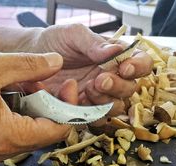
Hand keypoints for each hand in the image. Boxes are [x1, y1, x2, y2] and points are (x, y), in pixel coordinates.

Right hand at [0, 51, 77, 161]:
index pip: (58, 130)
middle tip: (41, 81)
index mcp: (9, 136)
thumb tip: (56, 61)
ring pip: (29, 129)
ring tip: (22, 83)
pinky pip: (14, 129)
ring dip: (32, 106)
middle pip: (45, 130)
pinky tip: (8, 94)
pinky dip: (17, 111)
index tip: (69, 88)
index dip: (69, 108)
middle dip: (48, 103)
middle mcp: (4, 148)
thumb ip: (28, 66)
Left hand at [34, 24, 152, 116]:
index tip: (124, 68)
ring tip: (87, 89)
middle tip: (99, 80)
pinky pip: (97, 119)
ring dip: (105, 102)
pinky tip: (79, 102)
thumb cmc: (55, 42)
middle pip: (130, 89)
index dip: (139, 67)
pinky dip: (91, 115)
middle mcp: (112, 78)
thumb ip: (94, 44)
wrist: (33, 58)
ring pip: (116, 107)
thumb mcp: (74, 35)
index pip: (141, 63)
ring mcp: (99, 96)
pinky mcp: (85, 110)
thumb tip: (116, 51)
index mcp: (115, 58)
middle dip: (117, 86)